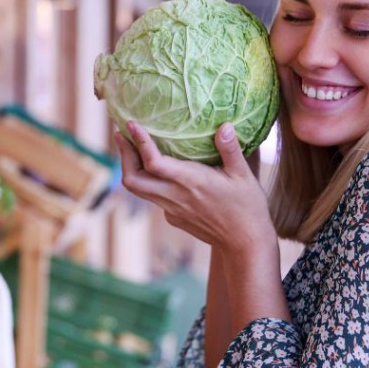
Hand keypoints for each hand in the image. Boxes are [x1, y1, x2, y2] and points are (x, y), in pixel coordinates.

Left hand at [114, 121, 274, 255]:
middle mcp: (175, 197)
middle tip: (121, 134)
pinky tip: (155, 170)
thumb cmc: (247, 207)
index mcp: (190, 182)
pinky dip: (148, 181)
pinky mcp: (173, 218)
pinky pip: (153, 197)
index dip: (139, 142)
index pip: (153, 162)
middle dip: (124, 155)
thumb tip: (224, 125)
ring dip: (131, 168)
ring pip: (139, 189)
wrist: (243, 243)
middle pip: (132, 179)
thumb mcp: (244, 176)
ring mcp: (171, 210)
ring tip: (130, 147)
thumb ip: (231, 149)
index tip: (130, 124)